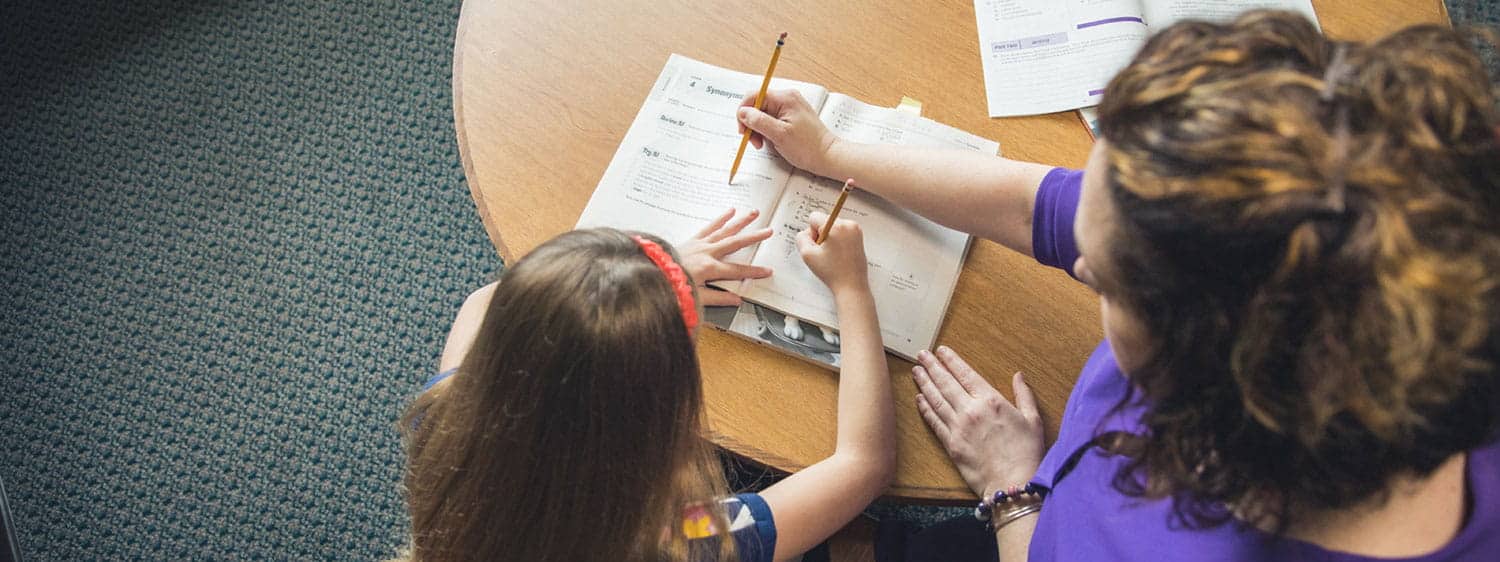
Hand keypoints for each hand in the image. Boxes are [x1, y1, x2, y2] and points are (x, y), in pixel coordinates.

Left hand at [676, 208, 773, 306]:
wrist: (652, 274)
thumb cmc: (672, 286)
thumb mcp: (696, 296)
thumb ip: (718, 297)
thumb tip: (736, 300)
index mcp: (710, 268)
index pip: (738, 270)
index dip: (754, 271)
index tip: (767, 271)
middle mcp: (707, 252)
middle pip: (736, 243)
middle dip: (754, 237)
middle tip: (769, 231)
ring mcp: (700, 244)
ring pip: (725, 230)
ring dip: (741, 221)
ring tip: (754, 213)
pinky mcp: (692, 239)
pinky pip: (709, 227)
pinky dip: (720, 219)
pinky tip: (729, 211)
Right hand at [737, 89, 838, 174]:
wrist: (827, 156)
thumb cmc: (808, 147)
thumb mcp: (779, 134)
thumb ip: (758, 121)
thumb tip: (742, 112)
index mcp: (785, 98)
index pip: (754, 96)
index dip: (744, 112)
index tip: (743, 130)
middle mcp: (787, 98)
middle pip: (757, 105)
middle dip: (751, 124)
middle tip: (755, 142)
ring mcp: (789, 107)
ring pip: (762, 114)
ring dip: (758, 129)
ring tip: (763, 144)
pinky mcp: (790, 116)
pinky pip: (770, 120)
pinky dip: (766, 131)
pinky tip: (771, 141)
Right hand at [795, 212, 867, 293]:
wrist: (851, 285)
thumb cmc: (832, 272)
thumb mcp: (807, 254)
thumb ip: (801, 238)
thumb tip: (806, 232)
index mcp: (836, 226)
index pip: (814, 216)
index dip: (811, 232)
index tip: (818, 245)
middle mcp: (849, 224)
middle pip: (824, 220)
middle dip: (821, 234)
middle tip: (825, 252)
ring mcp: (856, 230)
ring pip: (832, 226)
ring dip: (829, 238)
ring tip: (833, 254)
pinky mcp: (858, 236)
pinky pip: (841, 231)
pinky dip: (837, 240)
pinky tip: (839, 254)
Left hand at [913, 346, 1044, 498]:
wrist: (1013, 483)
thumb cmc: (1026, 453)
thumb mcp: (1033, 420)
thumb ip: (1024, 395)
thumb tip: (1018, 375)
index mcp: (991, 401)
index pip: (966, 374)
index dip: (951, 360)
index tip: (941, 351)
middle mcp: (971, 410)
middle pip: (946, 383)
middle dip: (932, 366)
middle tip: (921, 355)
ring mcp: (958, 428)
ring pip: (936, 400)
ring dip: (924, 383)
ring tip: (916, 371)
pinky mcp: (951, 444)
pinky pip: (934, 422)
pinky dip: (925, 408)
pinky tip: (919, 399)